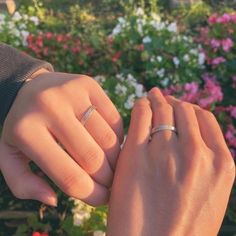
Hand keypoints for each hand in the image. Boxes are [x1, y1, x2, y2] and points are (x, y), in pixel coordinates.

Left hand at [0, 71, 122, 205]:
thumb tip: (53, 200)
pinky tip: (110, 145)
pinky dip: (117, 138)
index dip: (91, 195)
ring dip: (116, 160)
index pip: (68, 176)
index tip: (100, 199)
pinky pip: (114, 120)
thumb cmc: (21, 126)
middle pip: (93, 158)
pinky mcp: (88, 84)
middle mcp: (49, 107)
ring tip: (112, 167)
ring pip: (108, 139)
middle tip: (109, 184)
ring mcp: (71, 92)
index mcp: (26, 131)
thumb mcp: (9, 156)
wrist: (28, 88)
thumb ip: (24, 184)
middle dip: (107, 179)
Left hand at [107, 88, 234, 235]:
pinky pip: (141, 114)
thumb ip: (206, 165)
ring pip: (163, 108)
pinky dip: (141, 105)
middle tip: (162, 98)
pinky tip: (139, 105)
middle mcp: (197, 154)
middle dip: (173, 101)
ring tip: (151, 97)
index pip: (204, 118)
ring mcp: (166, 152)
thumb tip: (193, 136)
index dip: (190, 109)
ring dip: (157, 99)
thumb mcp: (210, 196)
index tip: (179, 107)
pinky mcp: (137, 153)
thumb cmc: (181, 229)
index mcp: (221, 164)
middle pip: (183, 110)